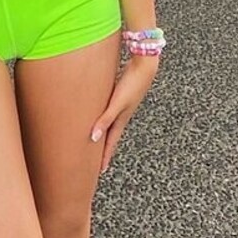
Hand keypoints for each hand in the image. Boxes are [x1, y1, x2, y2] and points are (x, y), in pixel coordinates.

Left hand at [90, 53, 159, 173]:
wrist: (145, 66)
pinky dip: (103, 117)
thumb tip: (93, 138)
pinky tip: (99, 113)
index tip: (99, 172)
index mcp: (121, 120)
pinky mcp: (119, 94)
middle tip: (95, 160)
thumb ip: (105, 119)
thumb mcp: (117, 104)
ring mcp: (121, 105)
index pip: (110, 143)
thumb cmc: (132, 84)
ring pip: (109, 123)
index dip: (104, 157)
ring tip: (95, 140)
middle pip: (109, 136)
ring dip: (103, 133)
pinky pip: (108, 111)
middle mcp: (121, 115)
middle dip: (103, 148)